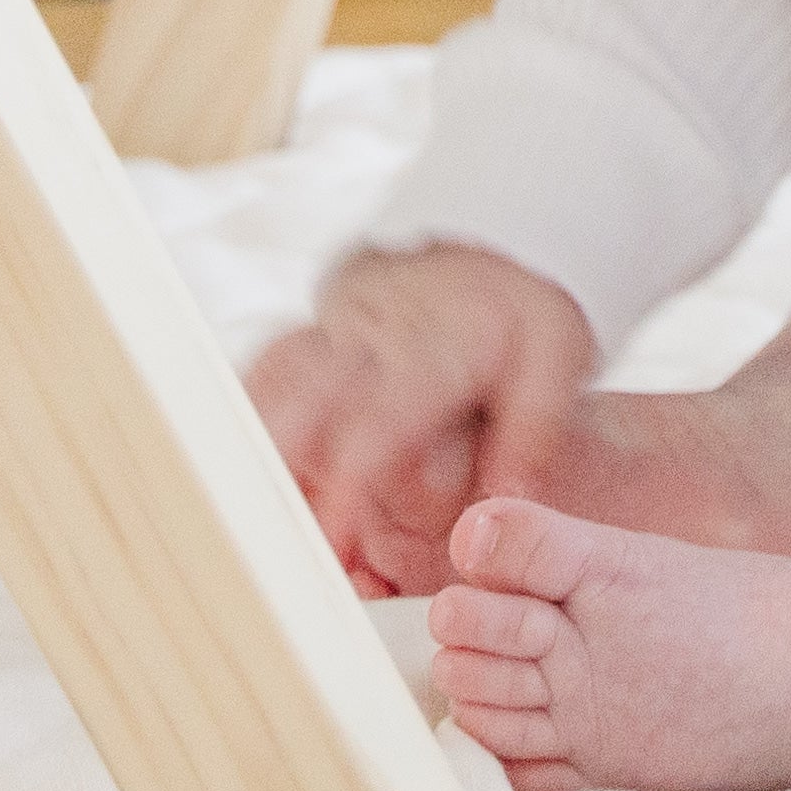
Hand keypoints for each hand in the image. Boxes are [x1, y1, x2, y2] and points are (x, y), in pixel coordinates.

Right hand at [249, 242, 596, 595]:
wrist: (478, 248)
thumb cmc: (516, 313)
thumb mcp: (557, 351)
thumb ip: (537, 424)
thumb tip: (510, 494)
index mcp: (431, 350)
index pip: (379, 423)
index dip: (349, 485)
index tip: (332, 542)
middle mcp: (369, 338)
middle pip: (302, 400)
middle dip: (278, 471)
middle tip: (266, 539)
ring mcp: (332, 334)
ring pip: (271, 383)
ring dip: (252, 447)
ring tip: (242, 516)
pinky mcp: (311, 337)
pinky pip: (263, 372)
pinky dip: (245, 418)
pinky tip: (233, 469)